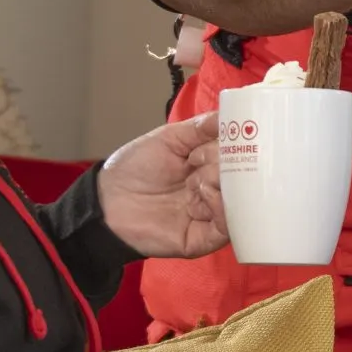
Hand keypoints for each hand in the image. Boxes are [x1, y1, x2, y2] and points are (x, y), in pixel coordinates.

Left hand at [98, 113, 227, 258]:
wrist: (106, 203)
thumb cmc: (134, 169)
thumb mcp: (169, 139)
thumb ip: (200, 128)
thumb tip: (230, 114)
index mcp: (210, 165)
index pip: (240, 153)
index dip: (240, 143)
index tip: (234, 135)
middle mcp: (215, 189)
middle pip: (244, 176)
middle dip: (231, 163)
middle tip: (204, 159)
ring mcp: (211, 214)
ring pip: (239, 201)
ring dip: (224, 183)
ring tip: (201, 178)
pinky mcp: (204, 238)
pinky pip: (227, 227)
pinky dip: (221, 207)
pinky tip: (205, 193)